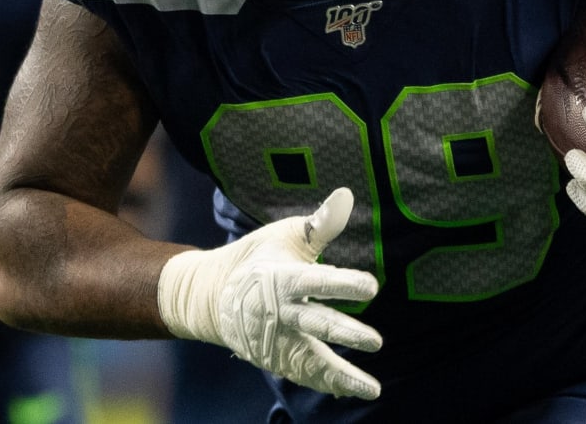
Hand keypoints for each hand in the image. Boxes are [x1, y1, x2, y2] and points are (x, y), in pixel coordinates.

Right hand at [157, 187, 381, 398]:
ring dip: (340, 374)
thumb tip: (346, 196)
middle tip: (375, 342)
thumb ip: (319, 224)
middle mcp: (278, 312)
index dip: (344, 283)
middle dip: (346, 333)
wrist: (210, 295)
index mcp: (282, 277)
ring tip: (371, 389)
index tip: (372, 286)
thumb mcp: (284, 235)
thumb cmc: (257, 257)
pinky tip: (351, 390)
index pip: (316, 281)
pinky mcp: (271, 358)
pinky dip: (325, 383)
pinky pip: (301, 373)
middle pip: (316, 323)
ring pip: (310, 359)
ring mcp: (273, 340)